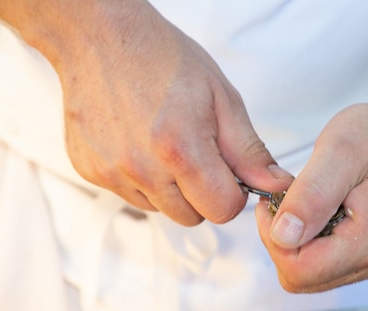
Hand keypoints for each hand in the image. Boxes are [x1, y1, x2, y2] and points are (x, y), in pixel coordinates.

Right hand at [9, 1, 292, 225]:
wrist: (100, 36)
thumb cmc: (163, 59)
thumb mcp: (221, 98)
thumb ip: (250, 151)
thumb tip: (277, 185)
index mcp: (181, 149)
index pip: (223, 210)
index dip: (233, 192)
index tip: (228, 170)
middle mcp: (142, 169)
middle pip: (192, 217)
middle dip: (203, 193)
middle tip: (198, 153)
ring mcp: (112, 173)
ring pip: (162, 210)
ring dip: (173, 189)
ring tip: (167, 145)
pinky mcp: (91, 173)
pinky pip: (132, 196)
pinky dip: (144, 180)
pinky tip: (142, 145)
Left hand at [256, 98, 367, 291]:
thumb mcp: (339, 152)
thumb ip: (310, 196)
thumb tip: (284, 235)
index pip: (299, 271)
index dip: (274, 239)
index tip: (275, 204)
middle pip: (304, 279)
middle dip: (283, 242)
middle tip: (288, 200)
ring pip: (314, 274)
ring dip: (298, 241)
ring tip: (307, 201)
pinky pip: (330, 264)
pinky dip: (314, 241)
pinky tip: (322, 209)